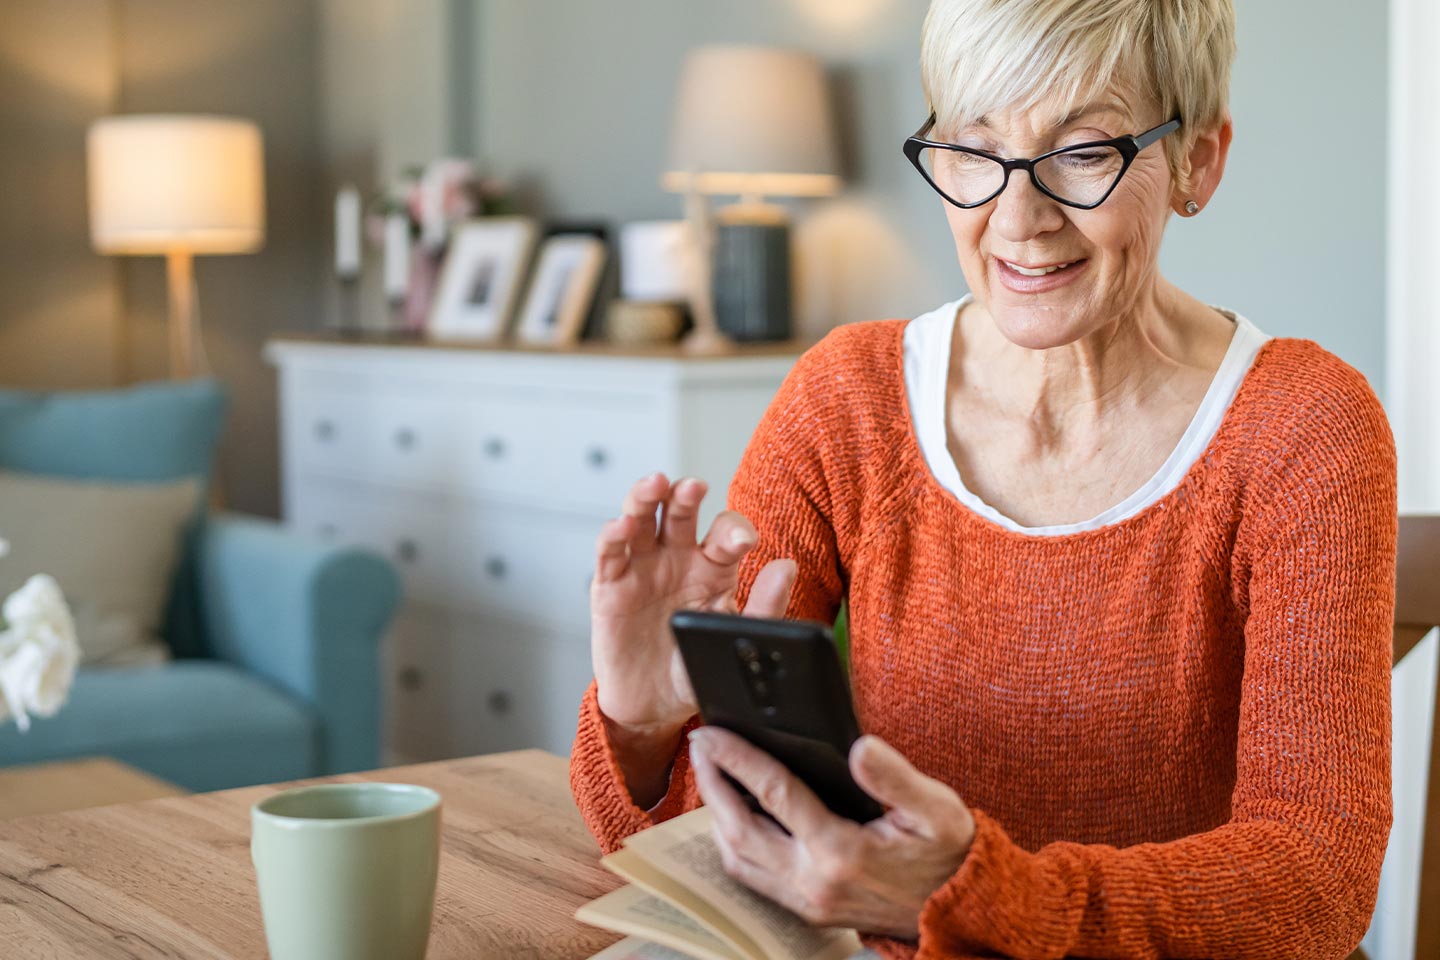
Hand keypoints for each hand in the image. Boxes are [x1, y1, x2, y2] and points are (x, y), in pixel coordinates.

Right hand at [591, 473, 796, 799]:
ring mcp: (643, 567)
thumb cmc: (696, 670)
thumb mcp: (733, 640)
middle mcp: (678, 558)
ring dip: (646, 496)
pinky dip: (613, 535)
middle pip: (681, 511)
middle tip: (695, 488)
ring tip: (656, 484)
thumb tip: (787, 567)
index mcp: (714, 567)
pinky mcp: (610, 585)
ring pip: (642, 518)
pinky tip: (622, 525)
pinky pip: (610, 553)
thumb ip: (764, 607)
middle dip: (687, 495)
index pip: (725, 532)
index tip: (743, 541)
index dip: (734, 530)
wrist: (654, 708)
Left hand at [688, 727, 975, 939]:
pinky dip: (732, 844)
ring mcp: (806, 901)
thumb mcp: (938, 810)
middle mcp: (813, 881)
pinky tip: (733, 816)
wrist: (959, 911)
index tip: (713, 731)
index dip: (738, 758)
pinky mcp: (806, 911)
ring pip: (737, 859)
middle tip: (698, 744)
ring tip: (710, 774)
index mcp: (842, 851)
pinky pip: (751, 878)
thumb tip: (860, 746)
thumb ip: (897, 777)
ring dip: (715, 815)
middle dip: (712, 782)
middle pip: (738, 829)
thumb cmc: (948, 854)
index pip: (774, 794)